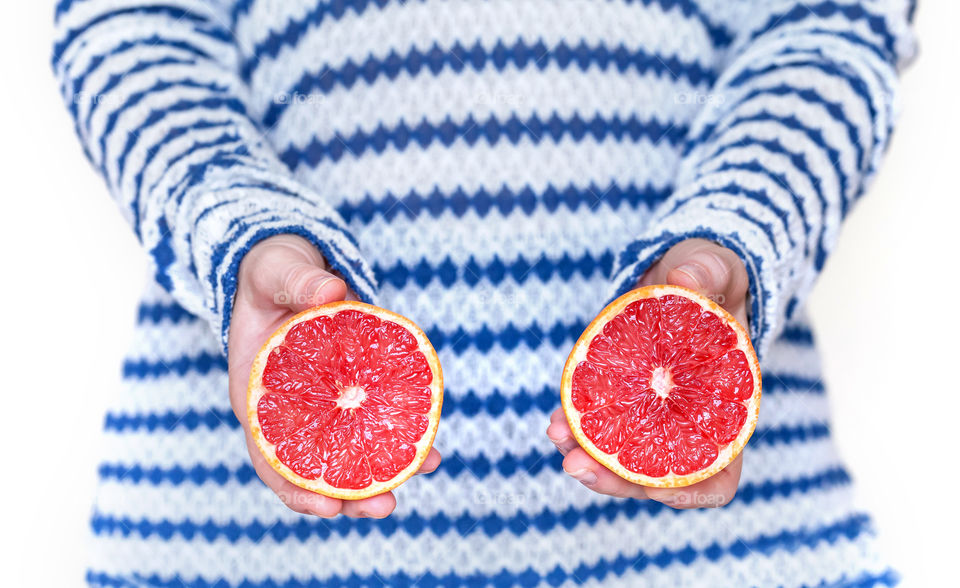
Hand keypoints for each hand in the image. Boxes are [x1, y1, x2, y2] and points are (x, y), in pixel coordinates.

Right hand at [227, 234, 440, 517]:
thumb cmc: (273, 274)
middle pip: (317, 468)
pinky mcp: (353, 392)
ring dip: (386, 469)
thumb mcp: (276, 271)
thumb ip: (299, 282)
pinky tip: (431, 443)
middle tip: (386, 506)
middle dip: (351, 494)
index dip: (296, 487)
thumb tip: (334, 292)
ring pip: (351, 451)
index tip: (327, 507)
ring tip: (426, 468)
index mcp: (257, 398)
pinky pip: (375, 420)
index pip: (270, 457)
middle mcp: (291, 412)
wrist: (292, 271)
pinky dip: (401, 433)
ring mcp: (325, 405)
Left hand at [547, 238, 749, 507]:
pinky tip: (556, 418)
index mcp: (725, 410)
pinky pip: (599, 422)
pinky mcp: (621, 398)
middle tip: (576, 464)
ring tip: (556, 435)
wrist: (681, 274)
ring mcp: (651, 415)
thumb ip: (708, 272)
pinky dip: (577, 424)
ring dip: (586, 456)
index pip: (718, 472)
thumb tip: (687, 281)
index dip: (693, 489)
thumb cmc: (711, 278)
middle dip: (613, 478)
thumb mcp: (717, 267)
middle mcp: (685, 424)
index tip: (658, 489)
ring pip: (619, 457)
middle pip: (654, 475)